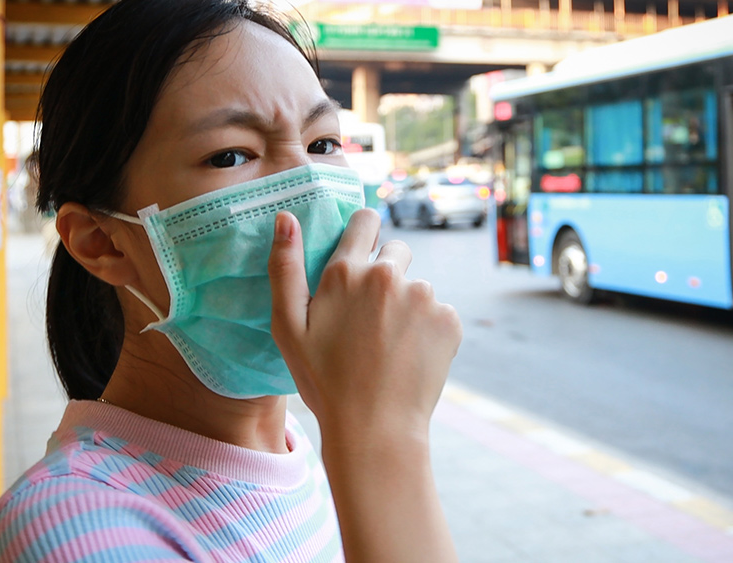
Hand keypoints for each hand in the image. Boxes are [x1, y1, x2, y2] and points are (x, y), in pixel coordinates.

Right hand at [268, 208, 462, 562]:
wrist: (375, 429)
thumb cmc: (324, 381)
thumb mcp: (288, 328)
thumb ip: (284, 267)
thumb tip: (285, 217)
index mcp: (346, 272)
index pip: (366, 219)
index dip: (364, 234)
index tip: (361, 256)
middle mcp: (387, 275)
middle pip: (396, 252)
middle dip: (385, 274)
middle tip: (370, 320)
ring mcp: (423, 296)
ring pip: (417, 286)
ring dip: (407, 306)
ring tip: (388, 346)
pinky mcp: (448, 319)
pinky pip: (438, 312)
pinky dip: (428, 329)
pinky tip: (409, 357)